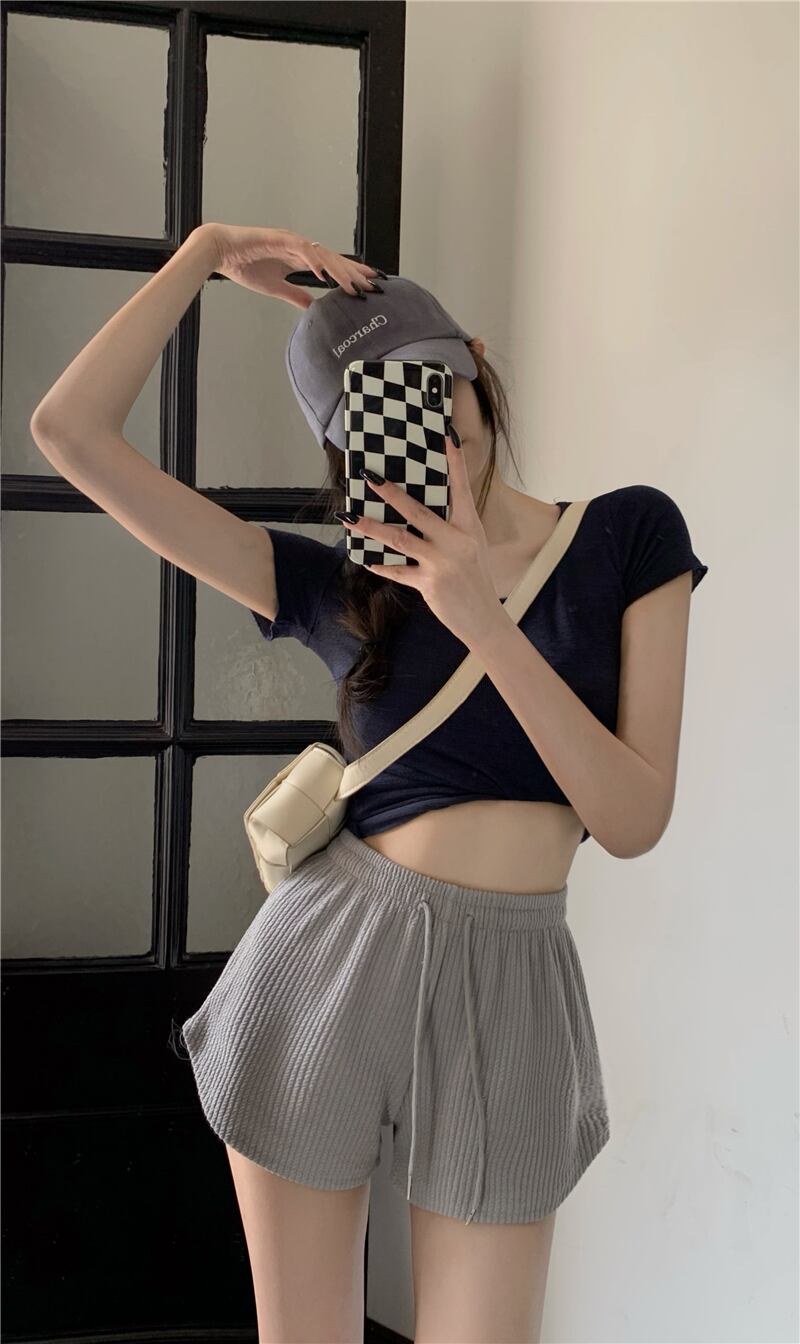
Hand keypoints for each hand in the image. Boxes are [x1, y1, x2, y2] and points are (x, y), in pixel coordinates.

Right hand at [200, 223, 382, 310]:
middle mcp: (300, 247)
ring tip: (354, 285)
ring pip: (322, 254)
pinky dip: (314, 261)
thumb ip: (296, 295)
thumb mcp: (276, 287)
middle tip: (374, 285)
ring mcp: (290, 241)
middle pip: (334, 259)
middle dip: (355, 272)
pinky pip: (301, 250)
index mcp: (300, 257)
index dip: (351, 275)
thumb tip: (313, 307)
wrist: (220, 252)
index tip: (368, 286)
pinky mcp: (278, 239)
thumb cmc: (244, 266)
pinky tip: (325, 274)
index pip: (332, 266)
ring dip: (339, 270)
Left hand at [338, 432, 503, 646]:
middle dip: (391, 493)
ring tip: (349, 517)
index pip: (461, 488)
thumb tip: (424, 511)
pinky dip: (381, 566)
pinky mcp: (429, 584)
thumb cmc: (477, 581)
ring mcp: (441, 563)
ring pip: (399, 540)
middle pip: (418, 511)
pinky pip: (398, 572)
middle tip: (369, 477)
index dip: (454, 461)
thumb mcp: (472, 548)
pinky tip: (366, 560)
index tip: (445, 435)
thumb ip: (451, 529)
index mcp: (469, 528)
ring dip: (371, 527)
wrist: (485, 620)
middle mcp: (456, 541)